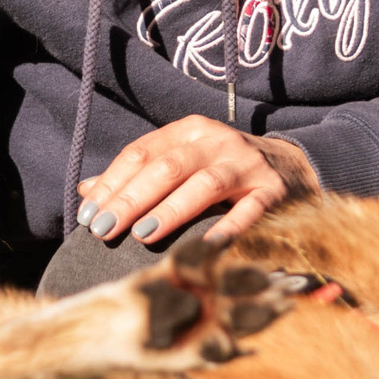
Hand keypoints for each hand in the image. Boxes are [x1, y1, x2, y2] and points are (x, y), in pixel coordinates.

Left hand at [77, 116, 317, 247]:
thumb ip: (138, 175)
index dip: (111, 183)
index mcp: (188, 131)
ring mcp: (246, 165)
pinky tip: (207, 246)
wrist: (293, 165)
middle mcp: (216, 142)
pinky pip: (250, 210)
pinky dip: (229, 227)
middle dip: (131, 199)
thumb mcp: (182, 160)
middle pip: (167, 167)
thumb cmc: (223, 169)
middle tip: (104, 229)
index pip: (141, 153)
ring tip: (143, 234)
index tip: (86, 216)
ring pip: (204, 183)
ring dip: (172, 209)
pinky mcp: (272, 191)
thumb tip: (85, 191)